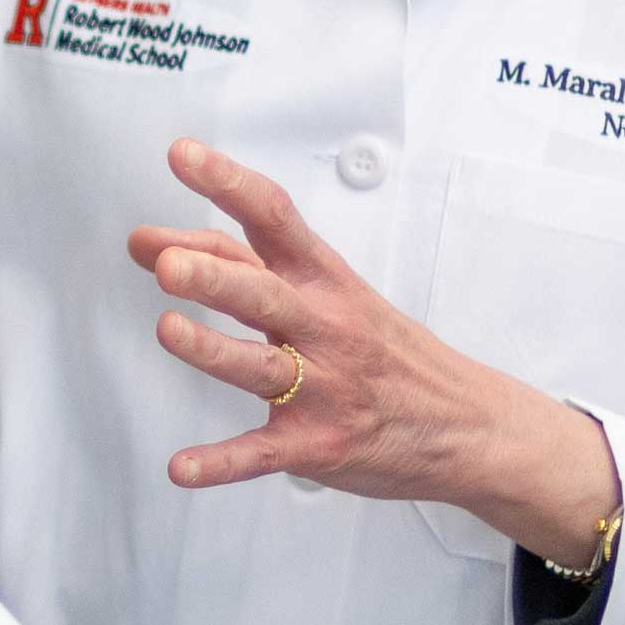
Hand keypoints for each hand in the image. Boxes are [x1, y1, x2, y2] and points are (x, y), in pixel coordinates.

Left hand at [128, 137, 622, 562]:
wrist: (467, 425)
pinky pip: (262, 454)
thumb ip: (243, 268)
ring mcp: (323, 389)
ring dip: (213, 351)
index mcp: (326, 281)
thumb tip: (156, 245)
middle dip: (215, 278)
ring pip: (260, 368)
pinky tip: (182, 468)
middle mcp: (325, 328)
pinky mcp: (317, 445)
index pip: (274, 219)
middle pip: (264, 294)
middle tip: (168, 264)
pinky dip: (221, 464)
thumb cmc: (386, 351)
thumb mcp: (330, 294)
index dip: (226, 183)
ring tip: (169, 330)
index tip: (181, 155)